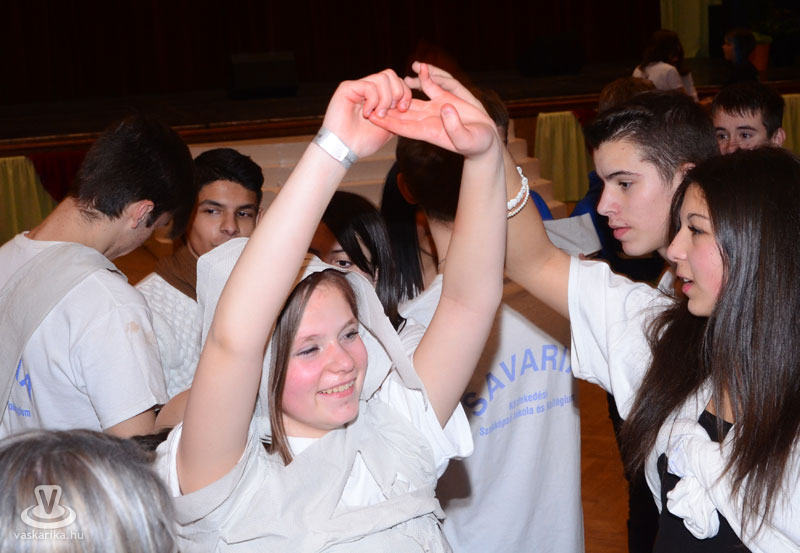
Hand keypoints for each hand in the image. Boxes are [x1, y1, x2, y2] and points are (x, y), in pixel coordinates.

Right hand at [321, 69, 410, 158]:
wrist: (345, 150)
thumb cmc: (364, 141)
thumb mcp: (389, 127)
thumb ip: (398, 114)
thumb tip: (408, 102)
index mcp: (378, 96)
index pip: (397, 81)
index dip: (405, 93)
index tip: (403, 109)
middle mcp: (368, 88)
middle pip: (391, 74)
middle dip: (398, 92)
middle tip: (393, 110)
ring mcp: (358, 87)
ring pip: (382, 78)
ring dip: (385, 98)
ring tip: (379, 115)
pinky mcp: (347, 88)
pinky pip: (369, 86)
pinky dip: (373, 101)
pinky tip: (366, 114)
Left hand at [370, 63, 499, 158]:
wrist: (487, 141)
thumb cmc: (478, 144)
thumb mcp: (468, 139)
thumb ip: (455, 127)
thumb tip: (445, 109)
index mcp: (430, 132)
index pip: (403, 127)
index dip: (386, 122)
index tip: (370, 116)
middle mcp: (428, 121)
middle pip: (400, 114)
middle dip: (384, 107)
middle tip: (367, 99)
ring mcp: (435, 109)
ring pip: (411, 99)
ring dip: (398, 92)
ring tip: (384, 83)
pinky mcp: (445, 100)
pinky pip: (431, 87)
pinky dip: (424, 77)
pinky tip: (417, 67)